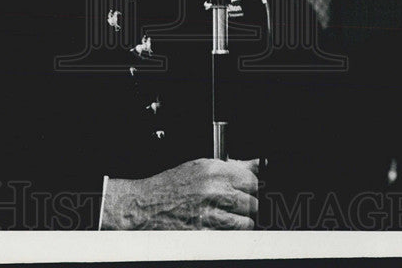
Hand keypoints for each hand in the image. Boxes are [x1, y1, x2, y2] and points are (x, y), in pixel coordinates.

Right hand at [100, 158, 259, 229]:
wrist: (144, 207)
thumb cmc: (169, 187)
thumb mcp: (199, 167)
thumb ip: (232, 167)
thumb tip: (257, 164)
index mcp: (213, 170)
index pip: (252, 179)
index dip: (251, 186)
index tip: (247, 190)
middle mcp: (213, 190)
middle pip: (252, 202)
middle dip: (247, 205)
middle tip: (234, 205)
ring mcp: (210, 214)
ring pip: (246, 222)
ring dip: (240, 222)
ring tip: (225, 216)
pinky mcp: (206, 234)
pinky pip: (232, 237)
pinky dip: (229, 234)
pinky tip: (218, 227)